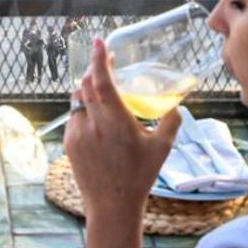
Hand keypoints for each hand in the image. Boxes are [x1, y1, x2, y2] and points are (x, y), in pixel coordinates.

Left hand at [64, 38, 180, 217]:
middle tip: (104, 62)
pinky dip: (83, 111)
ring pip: (78, 99)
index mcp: (116, 119)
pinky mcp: (69, 142)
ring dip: (87, 90)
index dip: (99, 58)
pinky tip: (96, 119)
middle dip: (93, 69)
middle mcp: (93, 122)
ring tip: (100, 90)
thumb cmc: (139, 176)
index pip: (102, 80)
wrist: (112, 205)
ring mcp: (78, 131)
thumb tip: (179, 108)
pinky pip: (74, 117)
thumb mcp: (161, 149)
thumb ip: (170, 124)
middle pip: (86, 84)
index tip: (99, 41)